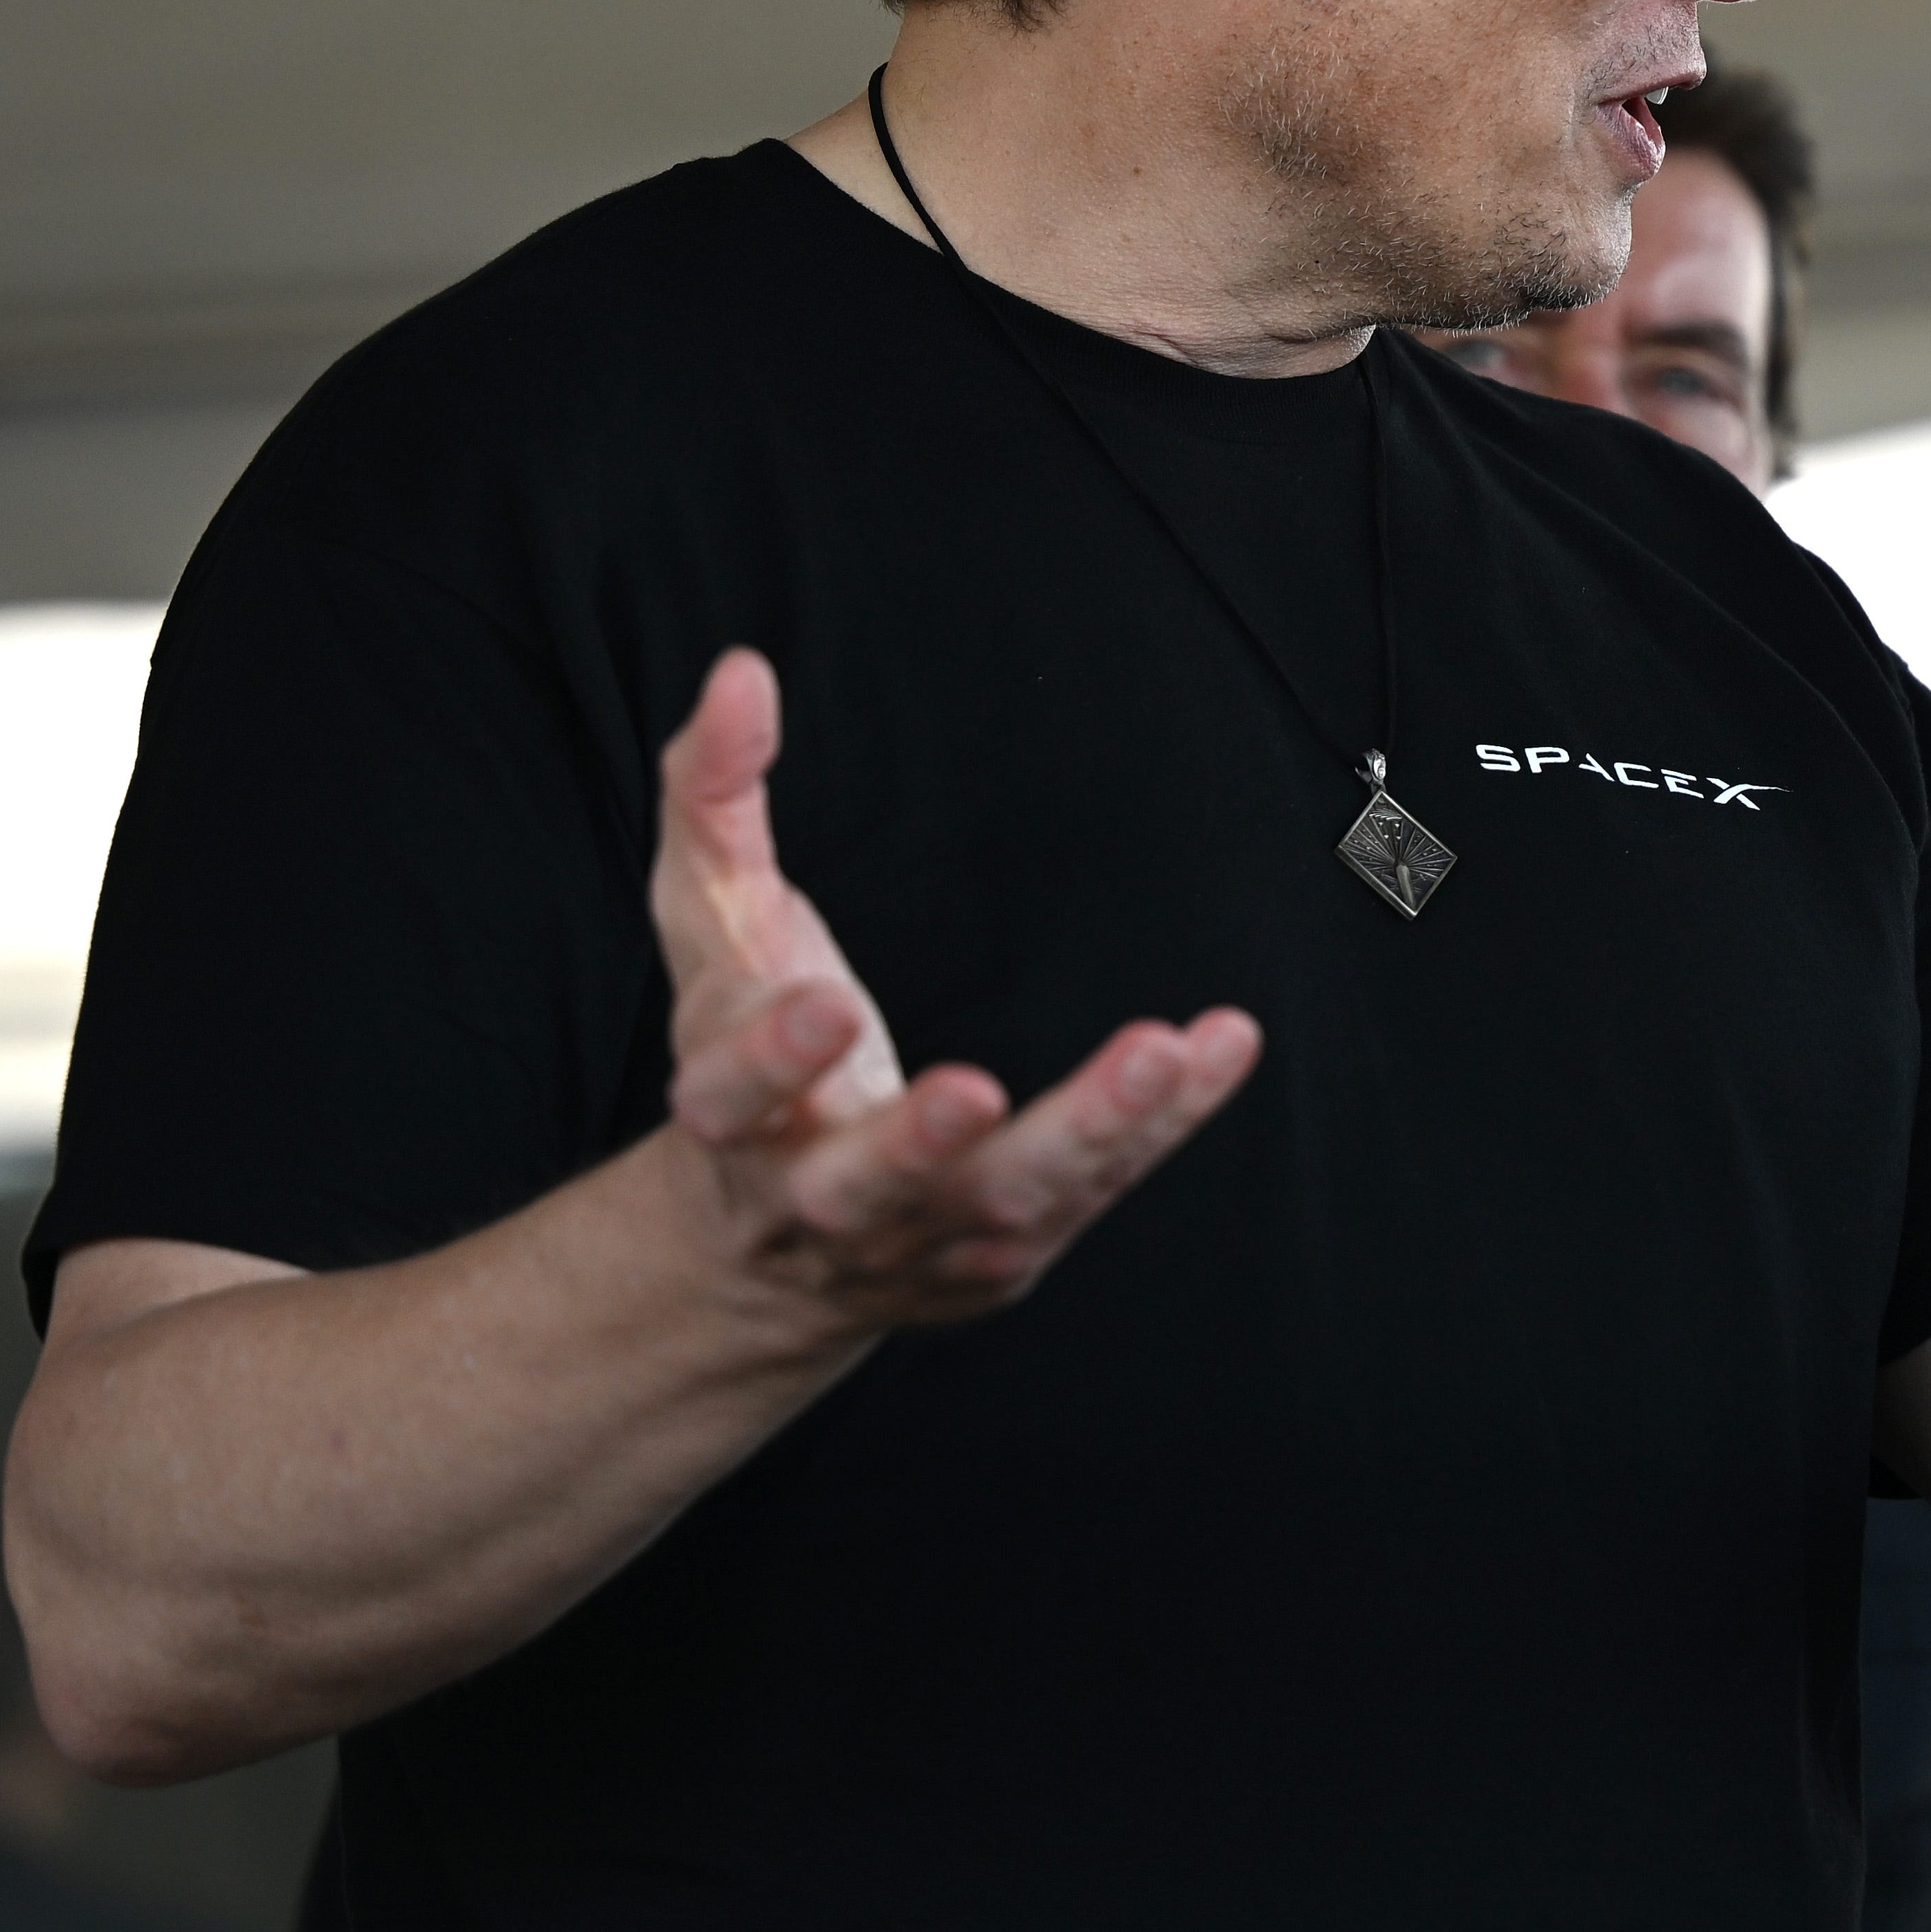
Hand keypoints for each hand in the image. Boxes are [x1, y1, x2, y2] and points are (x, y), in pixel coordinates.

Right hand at [647, 650, 1261, 1329]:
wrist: (762, 1255)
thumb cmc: (740, 1063)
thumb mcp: (708, 924)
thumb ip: (712, 795)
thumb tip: (740, 676)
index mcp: (730, 1122)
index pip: (729, 1098)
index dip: (768, 1060)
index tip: (824, 1009)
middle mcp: (817, 1194)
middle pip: (865, 1181)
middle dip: (917, 1143)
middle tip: (975, 1091)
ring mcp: (918, 1235)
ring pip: (1004, 1195)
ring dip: (1087, 1130)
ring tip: (1160, 1054)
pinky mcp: (1007, 1250)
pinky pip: (1098, 1186)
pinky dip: (1166, 1123)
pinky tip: (1222, 1048)